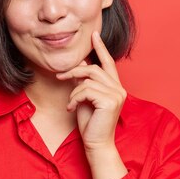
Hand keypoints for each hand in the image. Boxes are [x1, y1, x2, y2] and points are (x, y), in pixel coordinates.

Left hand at [56, 31, 126, 153]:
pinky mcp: (110, 101)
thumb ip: (86, 83)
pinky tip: (71, 108)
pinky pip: (86, 90)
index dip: (101, 48)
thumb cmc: (91, 124)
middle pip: (94, 68)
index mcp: (115, 87)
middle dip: (74, 72)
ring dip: (74, 91)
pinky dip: (74, 98)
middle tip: (60, 77)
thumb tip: (82, 66)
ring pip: (88, 80)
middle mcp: (119, 89)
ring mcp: (117, 94)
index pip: (108, 63)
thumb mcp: (86, 99)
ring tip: (70, 103)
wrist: (96, 144)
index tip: (94, 34)